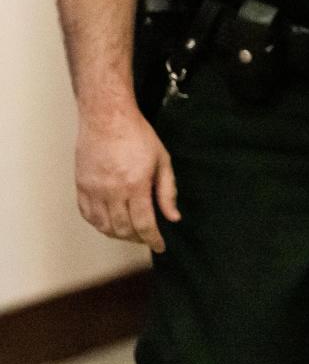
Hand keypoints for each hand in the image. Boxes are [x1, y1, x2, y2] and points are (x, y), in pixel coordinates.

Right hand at [75, 104, 180, 253]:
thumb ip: (167, 191)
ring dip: (118, 235)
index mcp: (135, 185)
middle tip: (146, 238)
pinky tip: (109, 223)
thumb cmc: (137, 134)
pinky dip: (99, 224)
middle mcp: (112, 191)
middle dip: (137, 238)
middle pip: (123, 229)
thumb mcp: (162, 159)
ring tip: (130, 233)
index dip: (153, 240)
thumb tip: (173, 217)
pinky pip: (87, 215)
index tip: (159, 246)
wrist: (107, 117)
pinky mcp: (81, 186)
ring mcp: (94, 190)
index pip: (144, 224)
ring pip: (104, 226)